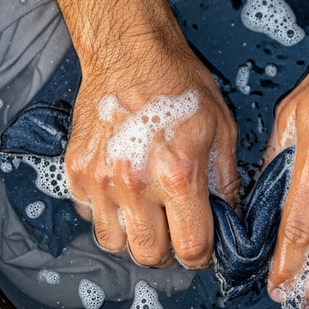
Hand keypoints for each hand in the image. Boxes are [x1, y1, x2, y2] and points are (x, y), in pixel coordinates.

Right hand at [66, 35, 238, 267]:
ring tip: (150, 219)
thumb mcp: (221, 128)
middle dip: (169, 255)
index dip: (202, 257)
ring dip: (135, 239)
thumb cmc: (177, 81)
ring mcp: (100, 179)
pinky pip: (90, 216)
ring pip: (115, 243)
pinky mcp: (76, 171)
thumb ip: (226, 180)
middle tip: (177, 238)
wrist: (129, 51)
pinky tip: (125, 197)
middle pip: (149, 256)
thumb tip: (231, 217)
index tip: (204, 250)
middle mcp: (134, 183)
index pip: (191, 247)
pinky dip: (108, 216)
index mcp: (178, 174)